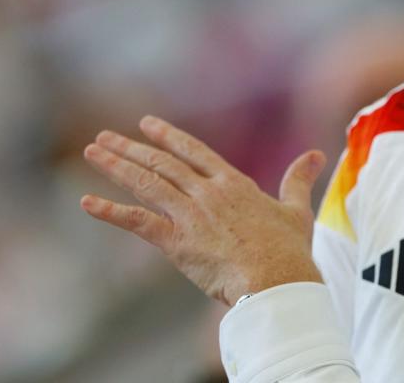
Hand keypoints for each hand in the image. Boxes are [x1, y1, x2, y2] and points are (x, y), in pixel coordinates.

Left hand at [81, 115, 326, 305]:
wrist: (276, 279)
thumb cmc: (289, 250)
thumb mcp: (296, 210)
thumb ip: (298, 180)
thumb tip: (316, 154)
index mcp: (233, 184)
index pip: (195, 152)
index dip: (169, 136)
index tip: (147, 124)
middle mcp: (208, 192)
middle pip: (163, 163)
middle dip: (131, 147)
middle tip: (104, 137)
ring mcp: (190, 214)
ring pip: (146, 183)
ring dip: (116, 167)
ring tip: (92, 153)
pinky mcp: (176, 240)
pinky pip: (136, 221)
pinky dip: (109, 212)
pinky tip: (87, 203)